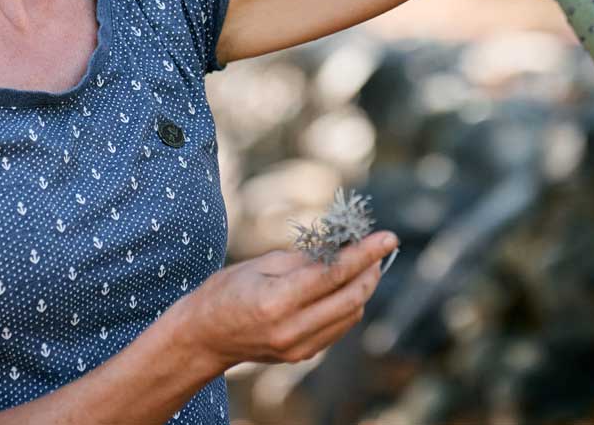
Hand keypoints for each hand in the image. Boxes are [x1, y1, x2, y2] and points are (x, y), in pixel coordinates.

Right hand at [183, 231, 398, 369]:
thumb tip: (340, 249)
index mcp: (278, 301)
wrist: (205, 336)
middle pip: (350, 298)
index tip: (388, 237)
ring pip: (350, 315)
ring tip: (363, 263)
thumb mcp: (261, 263)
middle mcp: (292, 330)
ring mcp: (299, 348)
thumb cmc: (227, 290)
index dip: (365, 253)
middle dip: (371, 270)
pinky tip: (344, 286)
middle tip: (379, 247)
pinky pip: (338, 327)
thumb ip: (303, 260)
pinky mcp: (302, 355)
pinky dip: (348, 304)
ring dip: (363, 287)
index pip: (334, 274)